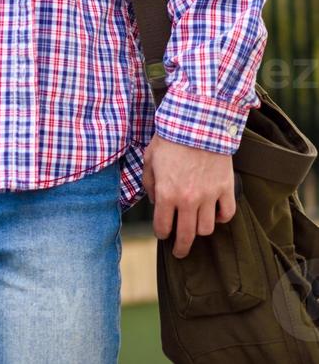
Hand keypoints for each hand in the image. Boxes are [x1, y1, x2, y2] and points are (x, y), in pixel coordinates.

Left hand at [144, 131, 237, 257]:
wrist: (197, 124)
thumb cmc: (169, 139)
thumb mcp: (149, 160)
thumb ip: (150, 184)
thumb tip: (157, 203)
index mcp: (167, 194)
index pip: (163, 226)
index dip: (161, 234)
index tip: (162, 235)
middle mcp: (188, 200)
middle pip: (186, 235)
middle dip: (181, 247)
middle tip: (180, 252)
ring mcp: (209, 196)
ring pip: (207, 228)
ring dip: (200, 231)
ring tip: (196, 229)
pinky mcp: (226, 189)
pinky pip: (227, 214)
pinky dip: (222, 218)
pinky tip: (215, 216)